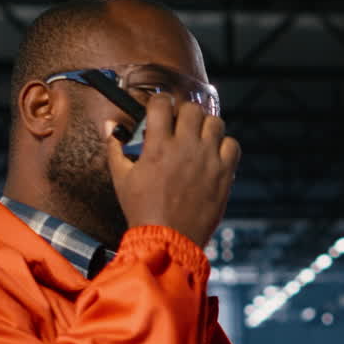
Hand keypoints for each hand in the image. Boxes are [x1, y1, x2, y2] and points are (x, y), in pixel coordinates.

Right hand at [106, 94, 239, 247]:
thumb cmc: (143, 211)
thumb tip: (111, 127)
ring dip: (205, 126)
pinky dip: (224, 145)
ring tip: (197, 138)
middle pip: (191, 108)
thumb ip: (116, 148)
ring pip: (215, 122)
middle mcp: (185, 148)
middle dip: (183, 113)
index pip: (162, 103)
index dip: (159, 102)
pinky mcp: (224, 174)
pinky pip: (232, 145)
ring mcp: (208, 160)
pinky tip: (213, 154)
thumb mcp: (121, 179)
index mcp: (158, 146)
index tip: (159, 110)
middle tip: (178, 126)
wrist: (168, 240)